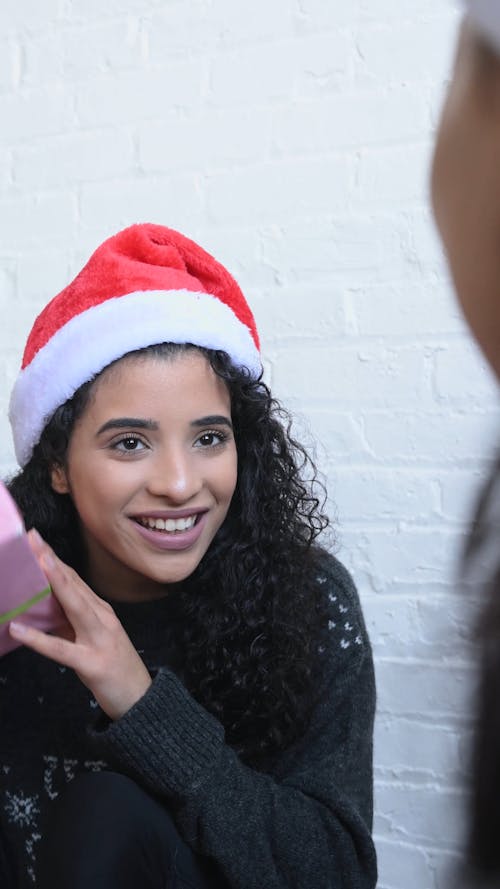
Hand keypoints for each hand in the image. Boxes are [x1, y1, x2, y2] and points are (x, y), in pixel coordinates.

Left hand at [9, 529, 151, 720]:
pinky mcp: (92, 663)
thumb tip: (37, 609)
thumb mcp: (91, 639)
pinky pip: (60, 649)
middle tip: (32, 536)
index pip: (74, 578)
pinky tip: (18, 629)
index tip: (36, 538)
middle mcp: (102, 618)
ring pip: (73, 605)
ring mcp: (99, 638)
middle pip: (73, 583)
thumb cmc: (113, 668)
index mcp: (101, 610)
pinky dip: (38, 638)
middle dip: (51, 558)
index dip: (54, 557)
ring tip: (33, 564)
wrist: (141, 699)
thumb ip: (67, 622)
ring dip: (53, 582)